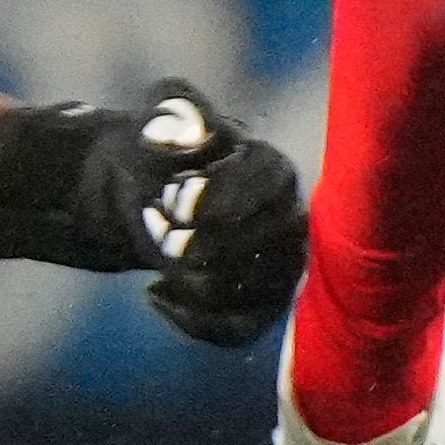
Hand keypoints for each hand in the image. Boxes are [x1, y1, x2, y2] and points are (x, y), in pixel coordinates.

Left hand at [0, 81, 307, 345]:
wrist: (153, 195)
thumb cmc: (161, 151)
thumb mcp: (161, 115)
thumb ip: (172, 114)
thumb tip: (187, 137)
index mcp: (275, 170)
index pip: (260, 191)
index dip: (211, 200)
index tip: (170, 200)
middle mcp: (291, 221)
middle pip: (245, 247)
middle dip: (188, 244)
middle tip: (157, 230)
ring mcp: (282, 269)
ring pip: (235, 291)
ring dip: (183, 278)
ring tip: (157, 258)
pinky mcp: (264, 308)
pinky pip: (236, 330)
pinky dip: (190, 319)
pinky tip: (157, 293)